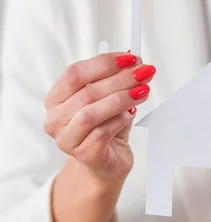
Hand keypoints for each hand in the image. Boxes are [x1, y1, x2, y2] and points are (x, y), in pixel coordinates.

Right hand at [44, 52, 154, 181]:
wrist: (107, 165)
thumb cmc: (106, 130)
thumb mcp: (109, 100)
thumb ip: (116, 79)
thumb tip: (131, 56)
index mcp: (56, 99)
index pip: (75, 73)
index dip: (104, 63)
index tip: (130, 58)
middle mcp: (55, 119)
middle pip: (86, 92)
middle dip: (120, 79)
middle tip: (143, 72)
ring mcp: (67, 140)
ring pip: (92, 113)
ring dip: (121, 98)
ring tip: (142, 91)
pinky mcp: (84, 155)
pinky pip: (102, 133)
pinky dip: (119, 120)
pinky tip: (132, 113)